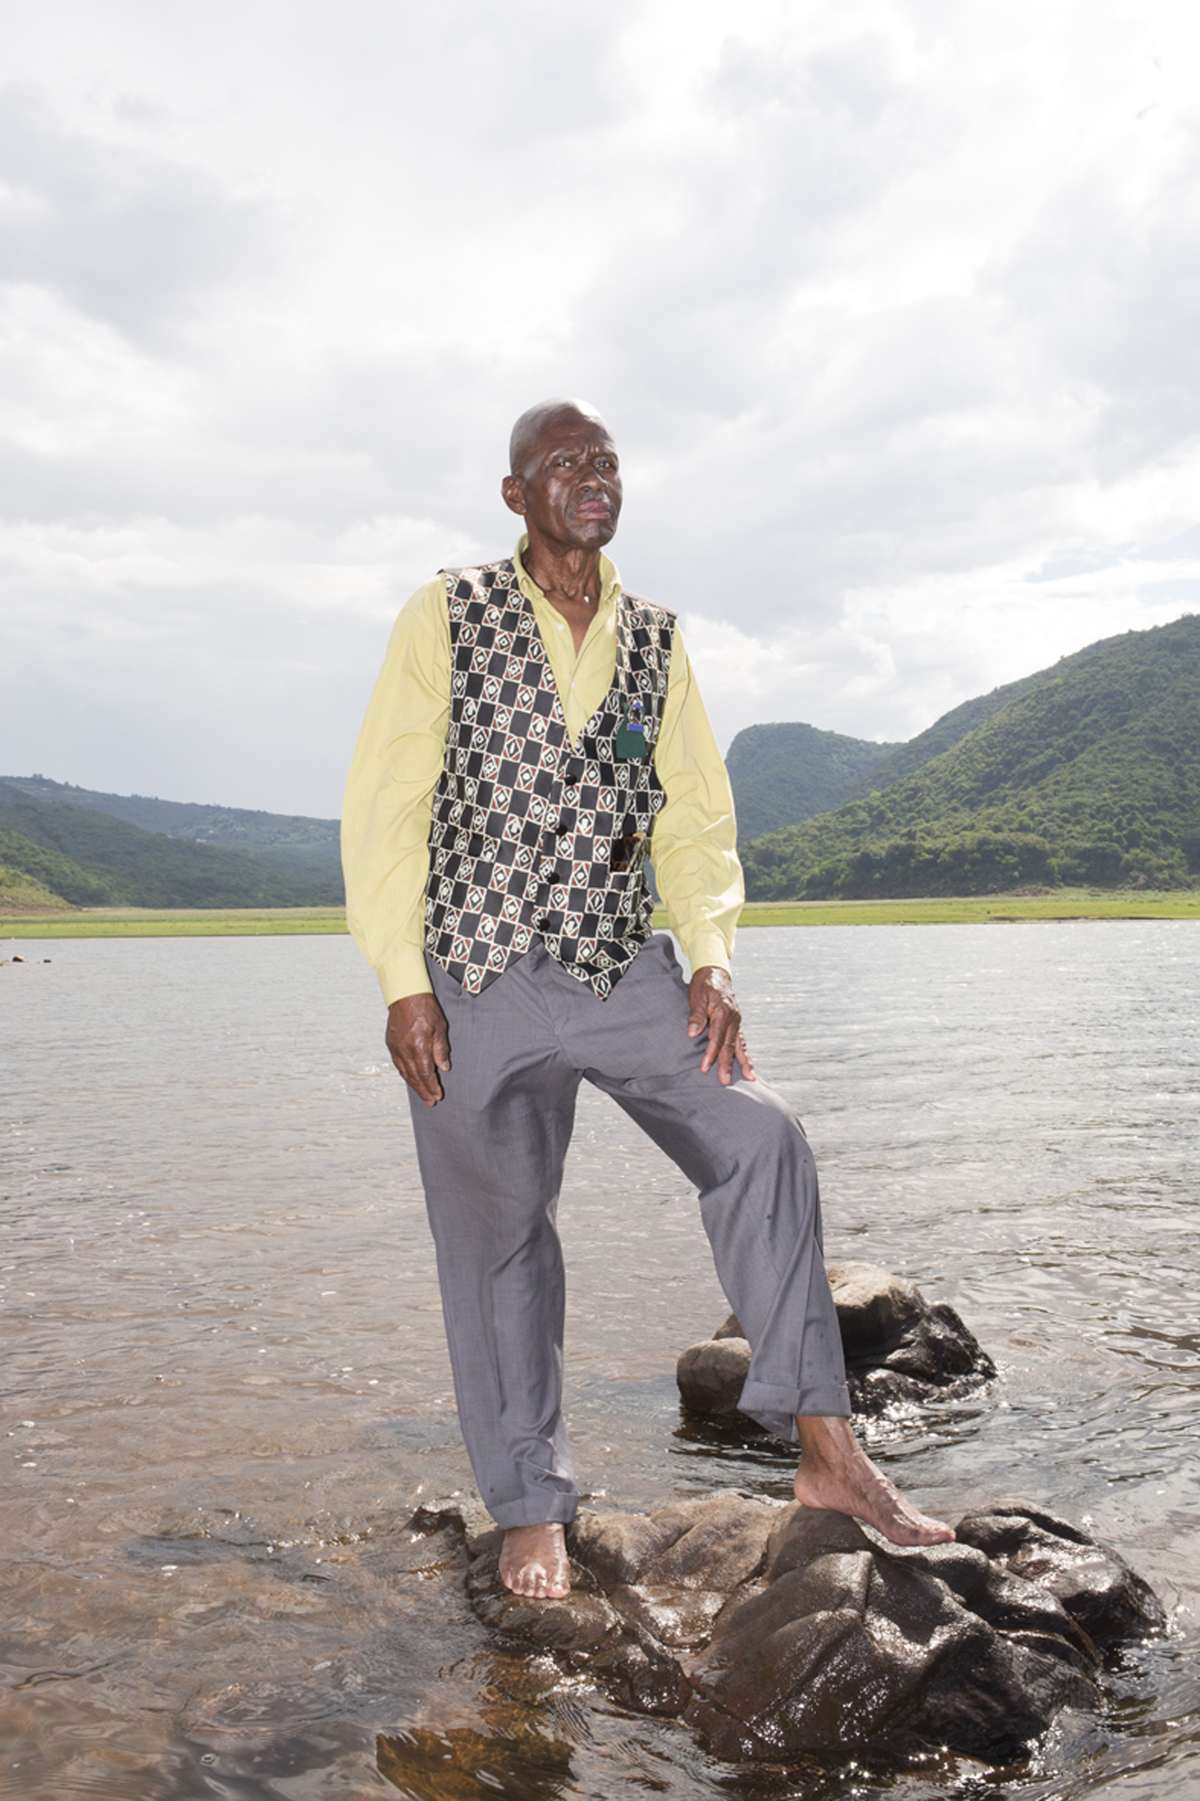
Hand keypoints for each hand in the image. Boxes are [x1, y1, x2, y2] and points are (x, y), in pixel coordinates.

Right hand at [386, 993, 451, 1105]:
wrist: (405, 995)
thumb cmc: (425, 1008)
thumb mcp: (440, 1027)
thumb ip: (441, 1049)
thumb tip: (443, 1067)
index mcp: (419, 1046)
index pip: (426, 1073)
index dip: (432, 1087)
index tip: (438, 1095)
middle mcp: (405, 1050)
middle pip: (414, 1077)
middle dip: (423, 1091)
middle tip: (431, 1101)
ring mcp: (396, 1048)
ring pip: (405, 1072)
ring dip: (414, 1085)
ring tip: (422, 1094)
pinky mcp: (391, 1044)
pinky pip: (398, 1064)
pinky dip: (405, 1074)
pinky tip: (410, 1079)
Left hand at [686, 966, 755, 1085]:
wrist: (715, 972)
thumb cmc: (704, 985)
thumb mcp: (696, 997)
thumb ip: (696, 1016)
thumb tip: (692, 1033)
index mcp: (723, 1013)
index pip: (716, 1038)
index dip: (710, 1054)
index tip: (705, 1068)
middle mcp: (733, 1018)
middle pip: (730, 1045)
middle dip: (728, 1064)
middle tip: (725, 1081)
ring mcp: (737, 1021)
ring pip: (739, 1044)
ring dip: (743, 1062)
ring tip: (750, 1077)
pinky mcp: (736, 1023)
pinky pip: (741, 1040)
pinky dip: (744, 1053)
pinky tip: (748, 1065)